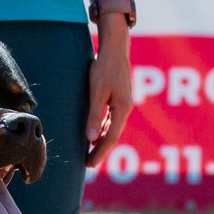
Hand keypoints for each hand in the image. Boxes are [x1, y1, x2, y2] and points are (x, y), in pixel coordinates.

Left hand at [84, 29, 134, 167]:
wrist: (114, 48)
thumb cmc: (104, 68)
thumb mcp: (97, 92)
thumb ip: (94, 115)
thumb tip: (90, 138)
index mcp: (123, 109)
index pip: (111, 137)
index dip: (100, 152)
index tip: (90, 164)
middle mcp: (126, 109)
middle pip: (112, 135)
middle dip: (100, 150)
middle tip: (88, 165)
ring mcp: (123, 104)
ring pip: (112, 128)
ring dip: (101, 141)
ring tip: (90, 153)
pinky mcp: (119, 98)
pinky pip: (111, 119)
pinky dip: (103, 129)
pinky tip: (95, 135)